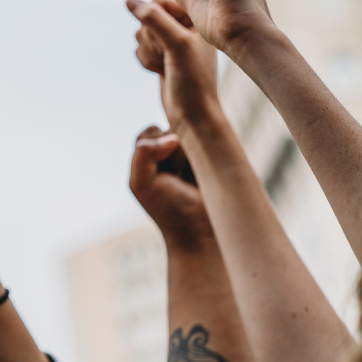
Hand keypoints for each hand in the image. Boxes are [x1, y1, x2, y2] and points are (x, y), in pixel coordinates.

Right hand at [127, 0, 218, 132]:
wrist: (193, 115)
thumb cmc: (193, 81)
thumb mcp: (176, 44)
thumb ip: (153, 19)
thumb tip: (128, 1)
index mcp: (195, 18)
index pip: (158, 2)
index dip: (155, 22)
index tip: (170, 42)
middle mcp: (185, 27)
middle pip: (146, 18)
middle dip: (150, 41)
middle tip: (169, 57)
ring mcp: (173, 42)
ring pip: (141, 33)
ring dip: (147, 52)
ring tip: (167, 66)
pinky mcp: (163, 55)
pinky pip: (140, 48)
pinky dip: (145, 61)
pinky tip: (162, 72)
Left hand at [129, 126, 212, 250]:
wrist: (203, 232)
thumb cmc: (168, 209)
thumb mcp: (141, 182)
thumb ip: (143, 152)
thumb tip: (172, 137)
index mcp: (153, 154)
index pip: (150, 132)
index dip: (154, 149)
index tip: (160, 173)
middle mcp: (176, 149)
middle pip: (173, 129)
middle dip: (174, 152)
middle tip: (178, 178)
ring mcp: (198, 152)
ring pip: (194, 134)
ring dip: (192, 156)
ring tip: (193, 178)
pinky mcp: (220, 156)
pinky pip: (214, 140)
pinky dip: (209, 155)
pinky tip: (207, 173)